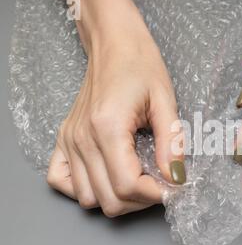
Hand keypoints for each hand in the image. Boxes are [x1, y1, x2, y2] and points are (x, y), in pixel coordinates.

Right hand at [47, 0, 184, 216]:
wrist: (114, 45)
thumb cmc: (140, 66)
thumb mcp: (165, 102)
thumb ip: (171, 143)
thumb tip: (176, 178)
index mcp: (108, 127)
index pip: (128, 185)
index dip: (156, 194)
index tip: (173, 187)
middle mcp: (82, 138)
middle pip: (109, 199)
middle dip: (141, 200)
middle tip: (160, 183)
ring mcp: (69, 141)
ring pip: (88, 198)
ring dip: (118, 198)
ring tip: (138, 179)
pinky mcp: (63, 140)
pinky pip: (62, 182)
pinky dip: (85, 189)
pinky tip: (105, 177)